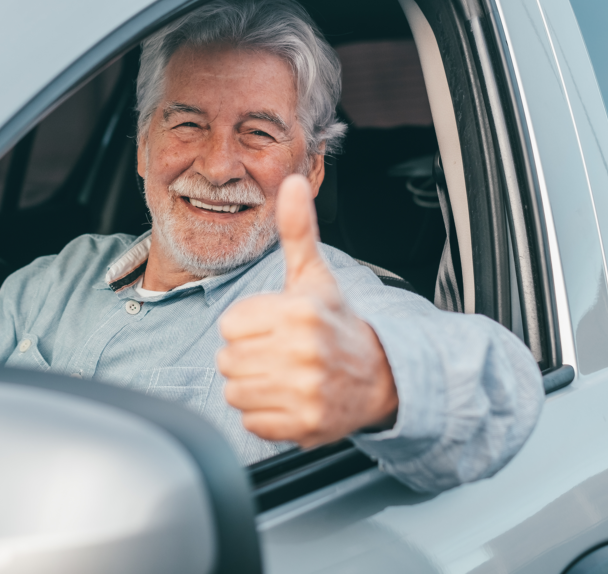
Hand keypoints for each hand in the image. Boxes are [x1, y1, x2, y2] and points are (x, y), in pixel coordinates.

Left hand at [217, 174, 398, 447]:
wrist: (380, 376)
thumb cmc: (336, 322)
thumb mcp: (314, 275)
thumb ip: (297, 230)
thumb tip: (293, 182)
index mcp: (299, 312)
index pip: (230, 324)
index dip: (248, 324)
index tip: (275, 325)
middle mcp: (302, 353)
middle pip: (228, 359)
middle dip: (248, 355)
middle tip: (279, 351)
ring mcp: (305, 392)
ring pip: (235, 391)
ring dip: (252, 385)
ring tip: (283, 374)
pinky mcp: (303, 426)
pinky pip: (252, 421)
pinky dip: (265, 414)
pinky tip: (289, 398)